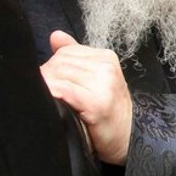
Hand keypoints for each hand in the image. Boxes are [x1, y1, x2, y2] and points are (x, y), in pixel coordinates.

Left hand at [41, 31, 131, 163]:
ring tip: (56, 102)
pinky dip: (53, 95)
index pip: (65, 52)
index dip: (52, 68)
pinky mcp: (97, 103)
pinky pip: (64, 91)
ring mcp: (104, 85)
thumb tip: (55, 36)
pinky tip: (54, 104)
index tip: (54, 85)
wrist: (127, 139)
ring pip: (58, 75)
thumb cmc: (109, 113)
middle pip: (59, 63)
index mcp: (106, 58)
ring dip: (49, 89)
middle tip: (52, 97)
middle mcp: (107, 67)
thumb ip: (75, 55)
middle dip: (48, 78)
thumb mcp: (96, 80)